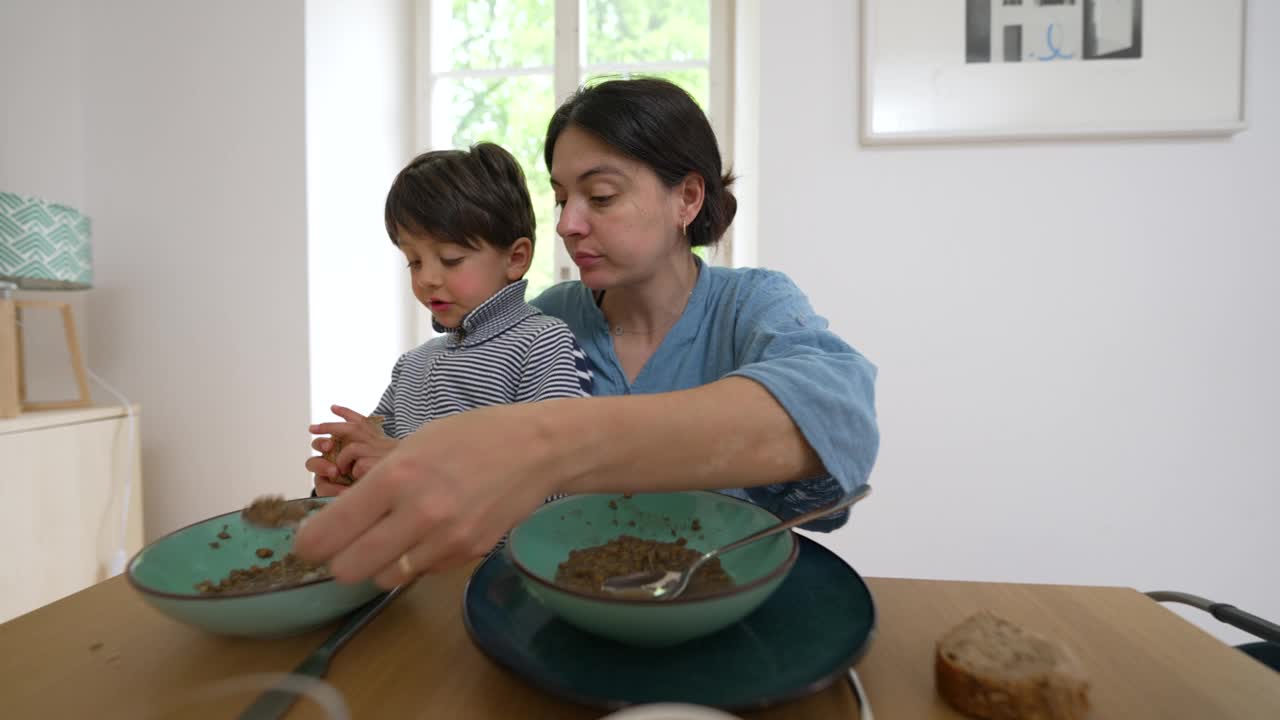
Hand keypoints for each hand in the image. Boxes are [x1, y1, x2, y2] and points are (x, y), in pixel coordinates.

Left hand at [294, 401, 565, 588]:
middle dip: (340, 560)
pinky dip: (415, 560)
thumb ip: (375, 485)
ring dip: (378, 565)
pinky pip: (421, 572)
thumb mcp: (412, 447)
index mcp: (396, 477)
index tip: (310, 541)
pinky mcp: (467, 554)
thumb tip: (339, 521)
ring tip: (391, 538)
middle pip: (348, 569)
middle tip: (347, 545)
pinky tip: (430, 533)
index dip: (309, 543)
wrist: (535, 449)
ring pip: (383, 579)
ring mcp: (445, 539)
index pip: (330, 532)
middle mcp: (418, 513)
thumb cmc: (469, 437)